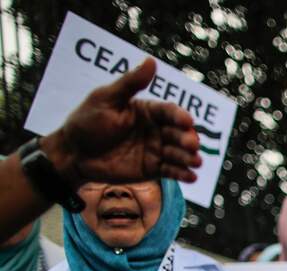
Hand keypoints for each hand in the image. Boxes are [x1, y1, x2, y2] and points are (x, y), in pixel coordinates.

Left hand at [41, 57, 201, 187]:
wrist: (73, 153)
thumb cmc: (87, 122)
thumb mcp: (106, 98)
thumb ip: (131, 83)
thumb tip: (151, 60)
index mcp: (148, 111)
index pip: (170, 111)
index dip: (180, 116)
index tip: (187, 121)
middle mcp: (156, 130)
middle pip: (179, 133)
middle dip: (188, 139)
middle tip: (191, 144)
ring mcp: (156, 150)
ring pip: (179, 153)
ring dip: (189, 157)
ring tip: (195, 162)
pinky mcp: (153, 169)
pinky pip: (172, 171)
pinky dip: (183, 174)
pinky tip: (191, 176)